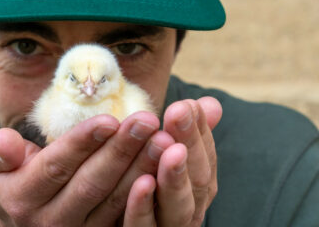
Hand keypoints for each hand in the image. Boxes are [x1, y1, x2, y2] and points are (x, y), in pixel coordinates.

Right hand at [0, 111, 174, 226]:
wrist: (25, 225)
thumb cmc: (12, 183)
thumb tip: (6, 140)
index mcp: (22, 198)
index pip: (56, 166)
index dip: (83, 143)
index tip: (110, 119)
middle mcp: (50, 222)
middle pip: (91, 184)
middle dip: (121, 150)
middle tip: (147, 120)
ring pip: (114, 201)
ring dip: (141, 168)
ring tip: (163, 138)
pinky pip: (127, 214)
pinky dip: (147, 190)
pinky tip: (164, 166)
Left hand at [123, 97, 222, 225]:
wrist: (107, 223)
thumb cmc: (144, 191)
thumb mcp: (159, 156)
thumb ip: (185, 135)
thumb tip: (211, 104)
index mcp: (194, 189)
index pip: (205, 159)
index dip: (199, 131)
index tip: (188, 104)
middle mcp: (188, 212)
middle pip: (197, 182)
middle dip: (189, 144)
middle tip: (179, 112)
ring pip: (178, 208)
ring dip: (175, 177)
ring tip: (171, 148)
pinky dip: (143, 208)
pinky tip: (142, 182)